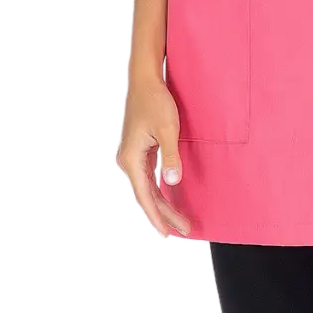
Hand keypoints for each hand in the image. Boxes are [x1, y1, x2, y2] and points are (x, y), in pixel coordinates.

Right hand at [117, 74, 190, 236]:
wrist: (145, 81)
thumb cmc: (154, 100)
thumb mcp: (167, 129)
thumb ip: (170, 158)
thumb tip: (172, 182)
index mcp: (132, 158)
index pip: (145, 196)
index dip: (157, 216)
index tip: (168, 232)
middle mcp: (130, 161)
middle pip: (147, 195)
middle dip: (164, 214)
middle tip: (183, 229)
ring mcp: (135, 157)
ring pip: (148, 188)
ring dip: (163, 204)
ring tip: (178, 221)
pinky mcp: (141, 152)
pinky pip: (149, 178)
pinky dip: (160, 191)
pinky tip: (169, 199)